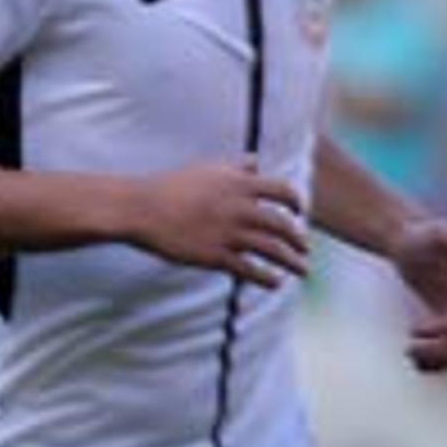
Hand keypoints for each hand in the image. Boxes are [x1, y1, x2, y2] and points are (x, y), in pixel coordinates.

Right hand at [124, 159, 312, 284]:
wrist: (141, 208)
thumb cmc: (172, 186)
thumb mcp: (208, 168)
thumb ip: (237, 166)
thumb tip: (256, 164)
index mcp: (240, 183)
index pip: (283, 192)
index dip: (296, 203)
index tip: (299, 213)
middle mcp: (240, 207)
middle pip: (283, 225)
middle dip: (299, 240)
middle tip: (306, 250)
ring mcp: (229, 233)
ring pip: (272, 250)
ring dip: (292, 262)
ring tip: (302, 270)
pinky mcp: (215, 256)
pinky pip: (250, 269)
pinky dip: (267, 278)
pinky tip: (275, 283)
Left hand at [394, 218, 446, 371]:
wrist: (412, 244)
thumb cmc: (423, 236)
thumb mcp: (438, 234)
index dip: (441, 330)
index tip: (413, 330)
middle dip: (439, 352)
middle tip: (409, 349)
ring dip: (438, 362)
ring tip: (409, 354)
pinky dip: (434, 361)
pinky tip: (411, 356)